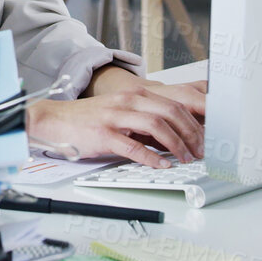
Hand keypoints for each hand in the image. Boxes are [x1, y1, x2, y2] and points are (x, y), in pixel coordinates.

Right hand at [26, 68, 206, 167]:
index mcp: (135, 95)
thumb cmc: (89, 120)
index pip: (174, 104)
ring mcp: (116, 116)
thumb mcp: (121, 113)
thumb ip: (145, 122)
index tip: (205, 137)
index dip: (194, 121)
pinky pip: (133, 146)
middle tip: (200, 150)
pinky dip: (151, 157)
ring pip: (156, 126)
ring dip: (176, 144)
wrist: (55, 120)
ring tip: (186, 158)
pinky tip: (161, 165)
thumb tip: (173, 137)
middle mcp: (128, 102)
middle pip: (170, 112)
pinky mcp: (104, 134)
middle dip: (191, 133)